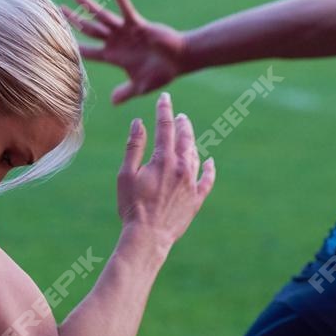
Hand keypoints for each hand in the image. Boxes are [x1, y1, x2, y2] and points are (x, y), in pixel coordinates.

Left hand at [61, 0, 186, 104]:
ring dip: (89, 7)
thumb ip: (126, 92)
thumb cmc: (161, 73)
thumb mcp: (140, 86)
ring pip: (103, 18)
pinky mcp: (138, 25)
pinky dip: (121, 0)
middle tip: (59, 10)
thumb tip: (112, 101)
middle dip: (74, 21)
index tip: (57, 44)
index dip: (74, 49)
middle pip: (90, 30)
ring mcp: (126, 32)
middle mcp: (116, 42)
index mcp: (114, 57)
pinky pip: (127, 11)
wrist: (179, 61)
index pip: (88, 52)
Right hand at [115, 91, 213, 252]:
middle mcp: (182, 167)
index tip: (165, 99)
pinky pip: (207, 179)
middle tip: (180, 115)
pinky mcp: (197, 199)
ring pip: (195, 155)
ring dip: (192, 142)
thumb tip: (138, 123)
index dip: (164, 110)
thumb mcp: (126, 174)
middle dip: (182, 123)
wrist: (148, 236)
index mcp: (163, 159)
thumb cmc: (132, 206)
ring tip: (188, 134)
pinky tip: (209, 162)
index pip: (165, 126)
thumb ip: (134, 147)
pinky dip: (209, 169)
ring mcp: (192, 183)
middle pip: (185, 138)